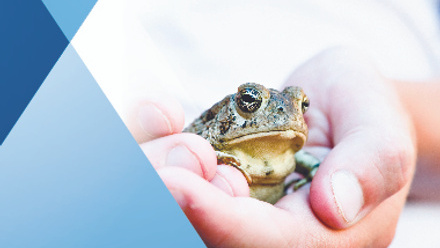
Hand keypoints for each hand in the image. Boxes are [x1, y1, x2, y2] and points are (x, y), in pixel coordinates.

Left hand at [128, 47, 415, 246]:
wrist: (338, 106)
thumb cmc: (362, 110)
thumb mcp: (379, 124)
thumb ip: (373, 162)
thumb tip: (336, 206)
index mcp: (328, 235)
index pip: (271, 244)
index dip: (220, 220)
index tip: (174, 185)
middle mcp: (278, 234)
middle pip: (216, 239)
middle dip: (176, 201)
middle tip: (166, 152)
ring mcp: (242, 214)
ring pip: (186, 217)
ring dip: (155, 172)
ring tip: (159, 124)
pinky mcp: (217, 191)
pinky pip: (175, 184)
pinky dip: (153, 151)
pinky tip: (157, 116)